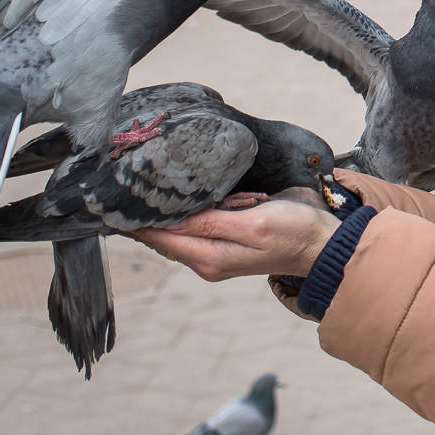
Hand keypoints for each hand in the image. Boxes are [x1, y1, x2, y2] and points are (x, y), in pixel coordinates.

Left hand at [128, 190, 341, 281]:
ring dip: (168, 206)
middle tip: (127, 177)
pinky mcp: (224, 239)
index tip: (112, 197)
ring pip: (176, 228)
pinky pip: (193, 223)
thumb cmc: (293, 231)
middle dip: (147, 209)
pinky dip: (185, 207)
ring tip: (146, 180)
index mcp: (209, 257)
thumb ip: (211, 223)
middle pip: (161, 233)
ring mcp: (214, 250)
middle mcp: (206, 258)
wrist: (322, 242)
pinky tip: (179, 191)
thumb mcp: (253, 224)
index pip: (159, 236)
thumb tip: (170, 220)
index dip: (134, 218)